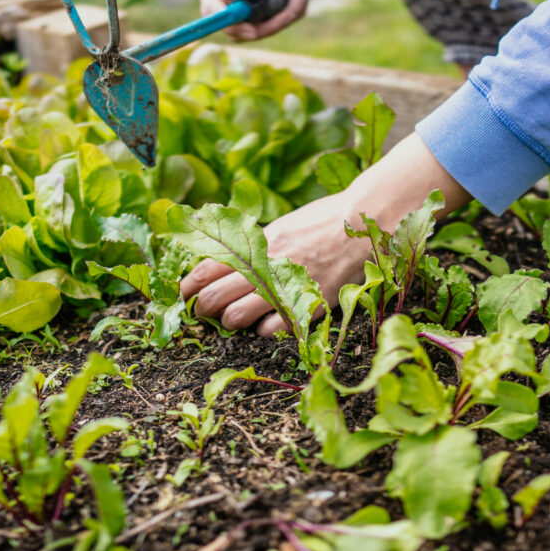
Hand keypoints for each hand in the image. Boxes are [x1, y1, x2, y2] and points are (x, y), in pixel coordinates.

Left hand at [180, 133, 474, 335]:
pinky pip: (273, 329)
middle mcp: (266, 263)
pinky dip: (264, 330)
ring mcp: (287, 284)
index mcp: (257, 242)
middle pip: (215, 295)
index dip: (190, 284)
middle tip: (203, 313)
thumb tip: (224, 259)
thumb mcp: (282, 226)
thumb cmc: (323, 221)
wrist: (365, 220)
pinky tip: (267, 326)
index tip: (184, 293)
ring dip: (230, 322)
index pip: (207, 267)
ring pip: (237, 316)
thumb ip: (255, 244)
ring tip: (233, 320)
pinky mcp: (309, 301)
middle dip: (203, 308)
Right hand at [198, 0, 316, 40]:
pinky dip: (289, 14)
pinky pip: (272, 26)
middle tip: (292, 10)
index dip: (228, 22)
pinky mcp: (257, 17)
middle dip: (265, 25)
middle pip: (234, 28)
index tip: (250, 30)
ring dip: (283, 17)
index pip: (211, 7)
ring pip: (256, 31)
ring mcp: (240, 10)